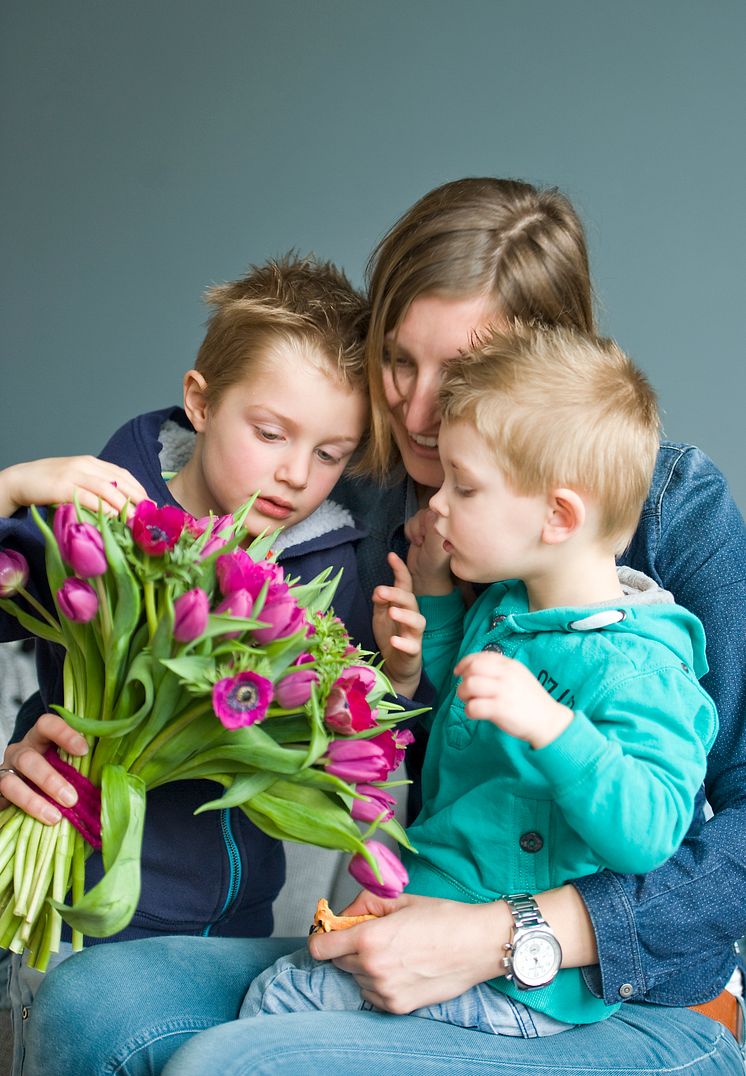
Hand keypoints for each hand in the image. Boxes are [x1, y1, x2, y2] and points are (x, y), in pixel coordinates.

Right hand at [0, 456, 146, 517]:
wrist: (19, 479)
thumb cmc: (49, 484)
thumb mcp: (77, 480)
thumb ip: (95, 488)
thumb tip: (119, 506)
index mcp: (92, 463)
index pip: (124, 475)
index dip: (140, 490)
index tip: (152, 506)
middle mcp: (86, 465)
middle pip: (121, 481)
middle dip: (139, 499)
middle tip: (150, 516)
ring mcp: (74, 474)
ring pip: (108, 488)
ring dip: (126, 504)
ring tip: (137, 519)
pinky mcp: (62, 486)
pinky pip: (88, 497)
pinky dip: (104, 507)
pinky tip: (115, 516)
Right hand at [0, 713, 87, 821]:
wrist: (24, 796)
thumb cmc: (56, 776)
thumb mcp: (68, 766)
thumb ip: (82, 767)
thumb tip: (108, 780)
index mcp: (40, 739)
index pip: (47, 724)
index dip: (64, 734)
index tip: (83, 751)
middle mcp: (20, 752)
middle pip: (29, 758)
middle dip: (50, 779)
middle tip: (72, 799)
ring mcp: (6, 772)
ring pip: (11, 782)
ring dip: (34, 800)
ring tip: (55, 817)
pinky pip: (3, 799)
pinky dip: (23, 811)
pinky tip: (40, 820)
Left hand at [308, 891, 511, 1012]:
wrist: (478, 944)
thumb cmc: (443, 918)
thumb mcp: (400, 900)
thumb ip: (364, 904)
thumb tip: (343, 915)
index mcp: (369, 939)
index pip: (320, 947)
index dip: (323, 937)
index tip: (332, 932)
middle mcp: (372, 969)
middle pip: (337, 961)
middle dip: (348, 948)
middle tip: (374, 936)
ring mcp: (385, 991)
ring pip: (356, 978)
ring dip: (365, 966)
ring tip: (395, 952)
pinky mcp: (398, 1007)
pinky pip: (372, 994)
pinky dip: (379, 982)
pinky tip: (401, 968)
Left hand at [372, 553, 423, 696]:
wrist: (396, 666)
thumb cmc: (390, 636)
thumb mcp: (380, 616)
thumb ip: (380, 601)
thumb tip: (378, 589)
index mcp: (403, 606)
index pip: (405, 585)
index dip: (400, 570)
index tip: (391, 556)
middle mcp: (412, 617)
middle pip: (411, 601)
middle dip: (398, 594)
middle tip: (381, 591)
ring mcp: (414, 635)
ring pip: (418, 622)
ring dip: (405, 615)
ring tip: (392, 611)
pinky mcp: (414, 652)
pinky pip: (413, 647)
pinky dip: (404, 643)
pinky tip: (394, 640)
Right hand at [404, 509, 451, 595]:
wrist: (423, 573)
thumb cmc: (434, 562)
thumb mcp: (435, 544)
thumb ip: (433, 527)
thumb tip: (432, 511)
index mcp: (451, 525)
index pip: (438, 509)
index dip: (429, 520)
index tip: (429, 533)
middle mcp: (442, 523)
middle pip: (425, 512)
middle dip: (420, 526)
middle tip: (424, 540)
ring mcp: (431, 525)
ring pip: (417, 516)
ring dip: (415, 530)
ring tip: (421, 543)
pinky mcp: (421, 529)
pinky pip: (410, 522)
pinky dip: (410, 532)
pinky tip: (417, 542)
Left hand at [455, 651, 573, 748]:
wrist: (548, 721)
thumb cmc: (530, 700)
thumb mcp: (519, 676)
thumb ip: (499, 670)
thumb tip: (474, 670)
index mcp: (510, 665)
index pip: (480, 657)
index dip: (465, 663)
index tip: (458, 672)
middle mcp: (506, 675)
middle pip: (472, 668)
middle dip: (463, 679)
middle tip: (466, 690)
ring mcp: (503, 692)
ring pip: (469, 685)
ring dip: (463, 694)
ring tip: (470, 702)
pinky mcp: (500, 709)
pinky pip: (473, 706)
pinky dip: (469, 711)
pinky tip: (475, 714)